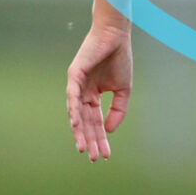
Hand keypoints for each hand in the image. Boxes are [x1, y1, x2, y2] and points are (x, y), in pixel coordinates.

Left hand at [65, 22, 133, 161]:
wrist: (116, 35)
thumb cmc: (119, 59)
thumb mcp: (123, 90)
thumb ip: (118, 111)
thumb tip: (109, 131)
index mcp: (94, 95)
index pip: (96, 122)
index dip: (101, 139)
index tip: (105, 155)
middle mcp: (83, 92)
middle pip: (85, 122)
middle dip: (89, 140)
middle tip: (92, 158)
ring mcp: (76, 84)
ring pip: (76, 113)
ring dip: (79, 132)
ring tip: (82, 148)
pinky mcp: (73, 75)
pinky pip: (72, 96)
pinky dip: (73, 111)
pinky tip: (75, 124)